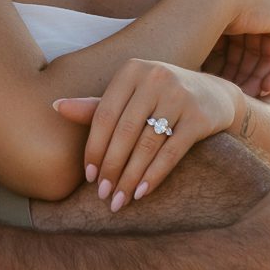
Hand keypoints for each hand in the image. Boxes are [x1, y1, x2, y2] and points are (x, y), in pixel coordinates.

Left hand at [55, 59, 241, 209]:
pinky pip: (171, 152)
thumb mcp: (131, 95)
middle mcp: (155, 77)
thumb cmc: (160, 97)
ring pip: (147, 144)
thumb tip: (56, 106)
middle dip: (111, 167)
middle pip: (124, 131)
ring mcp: (179, 96)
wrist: (214, 95)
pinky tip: (141, 193)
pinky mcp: (199, 117)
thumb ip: (97, 105)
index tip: (89, 176)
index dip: (94, 147)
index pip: (104, 114)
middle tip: (103, 194)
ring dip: (130, 177)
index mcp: (132, 70)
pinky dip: (154, 175)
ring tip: (119, 200)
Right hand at [198, 0, 269, 96]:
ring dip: (264, 76)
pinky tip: (266, 86)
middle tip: (244, 93)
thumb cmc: (193, 18)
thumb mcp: (202, 33)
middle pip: (258, 45)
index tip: (227, 82)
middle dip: (251, 72)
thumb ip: (211, 44)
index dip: (236, 63)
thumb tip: (201, 69)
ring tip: (253, 94)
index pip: (242, 36)